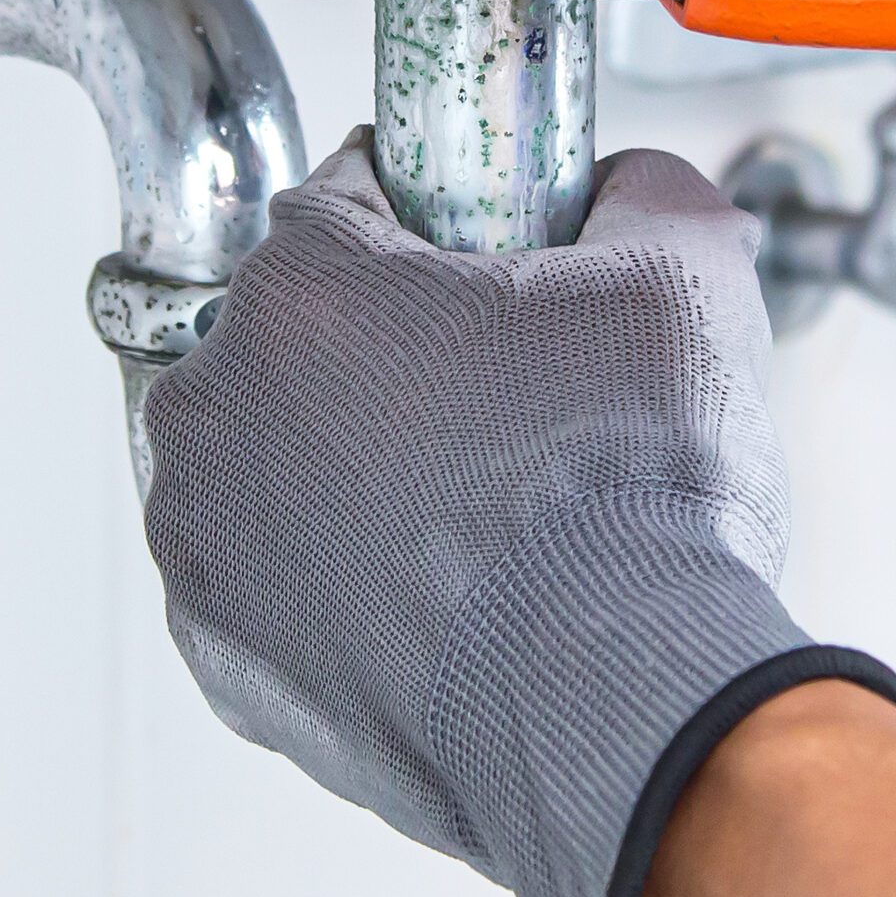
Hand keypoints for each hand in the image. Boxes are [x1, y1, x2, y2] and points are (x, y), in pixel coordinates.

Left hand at [139, 131, 895, 896]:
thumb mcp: (685, 274)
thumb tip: (630, 189)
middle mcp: (220, 408)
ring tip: (478, 505)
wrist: (624, 707)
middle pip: (298, 331)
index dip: (436, 219)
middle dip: (386, 348)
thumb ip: (645, 192)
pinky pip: (273, 578)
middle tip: (504, 396)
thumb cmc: (632, 501)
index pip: (346, 199)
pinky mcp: (228, 657)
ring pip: (273, 456)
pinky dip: (335, 576)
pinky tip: (439, 587)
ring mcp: (209, 543)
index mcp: (305, 290)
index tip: (487, 259)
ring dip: (348, 462)